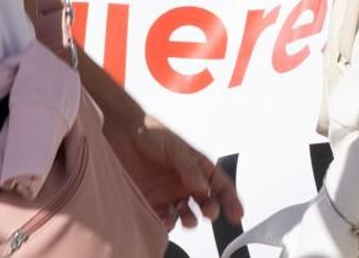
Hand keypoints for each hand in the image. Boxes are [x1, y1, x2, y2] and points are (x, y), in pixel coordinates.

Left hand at [111, 115, 243, 230]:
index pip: (219, 185)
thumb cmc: (151, 134)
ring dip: (190, 219)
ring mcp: (169, 194)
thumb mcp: (174, 147)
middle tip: (210, 213)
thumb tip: (204, 188)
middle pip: (205, 202)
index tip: (237, 213)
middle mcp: (186, 183)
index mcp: (197, 167)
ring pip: (186, 214)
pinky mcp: (151, 202)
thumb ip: (189, 168)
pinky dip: (168, 223)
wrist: (121, 134)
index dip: (230, 200)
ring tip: (189, 221)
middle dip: (211, 210)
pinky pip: (164, 218)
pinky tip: (168, 222)